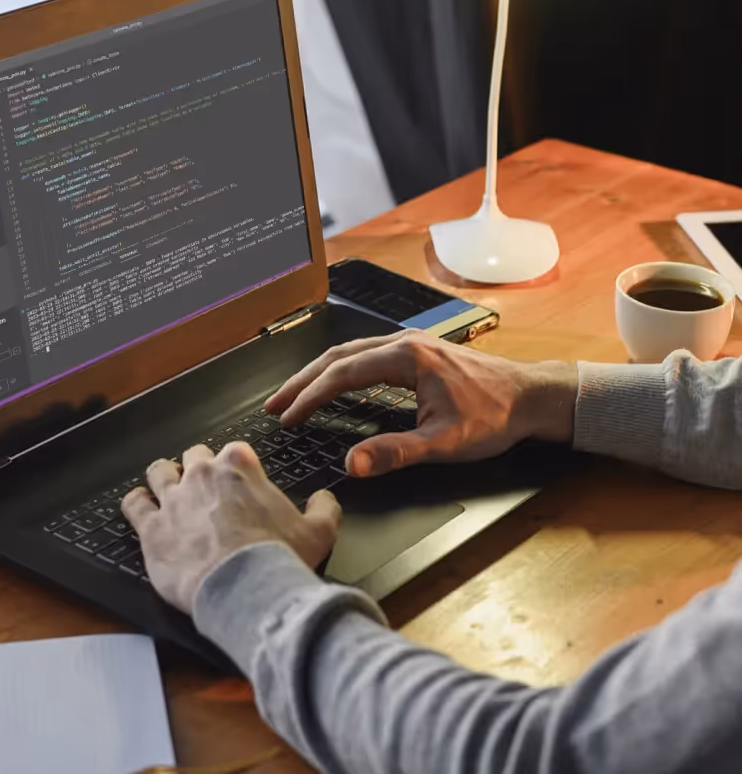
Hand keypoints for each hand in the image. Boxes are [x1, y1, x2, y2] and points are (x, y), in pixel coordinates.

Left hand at [121, 442, 340, 613]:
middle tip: (205, 489)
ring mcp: (173, 498)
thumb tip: (325, 499)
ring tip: (168, 489)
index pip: (234, 451)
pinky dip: (136, 503)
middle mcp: (202, 473)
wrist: (245, 588)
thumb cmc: (278, 558)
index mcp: (240, 465)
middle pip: (194, 456)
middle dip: (199, 469)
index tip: (240, 483)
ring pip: (160, 471)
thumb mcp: (319, 532)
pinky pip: (134, 504)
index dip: (237, 467)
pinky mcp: (151, 526)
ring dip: (164, 478)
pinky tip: (139, 507)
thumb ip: (324, 509)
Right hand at [265, 329, 576, 477]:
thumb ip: (395, 452)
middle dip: (302, 380)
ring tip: (293, 395)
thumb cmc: (495, 416)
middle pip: (337, 356)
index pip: (342, 373)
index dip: (310, 396)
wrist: (531, 396)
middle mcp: (403, 342)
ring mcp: (409, 343)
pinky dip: (338, 370)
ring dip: (317, 373)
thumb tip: (352, 464)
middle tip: (274, 404)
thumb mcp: (445, 442)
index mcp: (406, 357)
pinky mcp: (414, 351)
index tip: (287, 417)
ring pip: (348, 352)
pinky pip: (364, 354)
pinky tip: (332, 384)